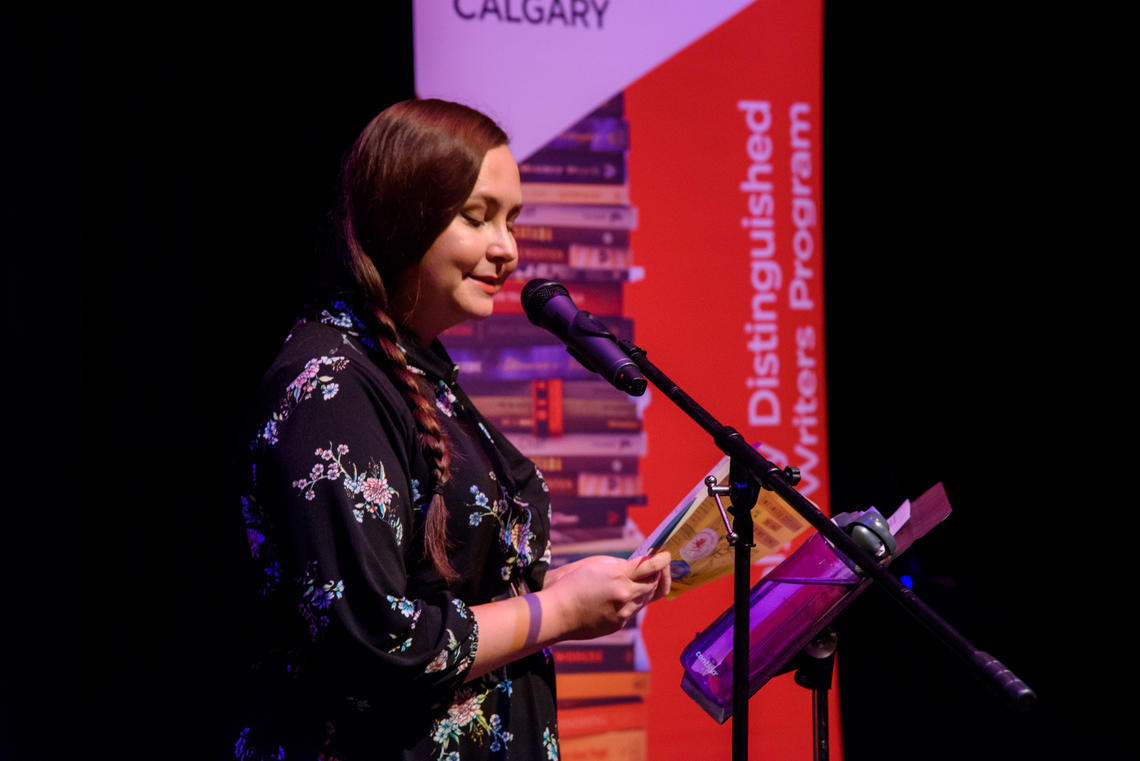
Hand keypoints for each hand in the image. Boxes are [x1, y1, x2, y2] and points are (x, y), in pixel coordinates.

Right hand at [544, 552, 670, 640]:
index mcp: (619, 576)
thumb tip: (636, 566)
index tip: (666, 555)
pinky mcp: (618, 624)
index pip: (651, 567)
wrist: (556, 613)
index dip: (662, 560)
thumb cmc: (569, 583)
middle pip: (654, 584)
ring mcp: (623, 613)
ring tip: (640, 579)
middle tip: (659, 566)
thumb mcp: (595, 564)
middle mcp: (625, 595)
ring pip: (646, 599)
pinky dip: (632, 600)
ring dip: (646, 588)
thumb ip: (619, 565)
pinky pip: (633, 610)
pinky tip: (623, 594)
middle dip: (659, 574)